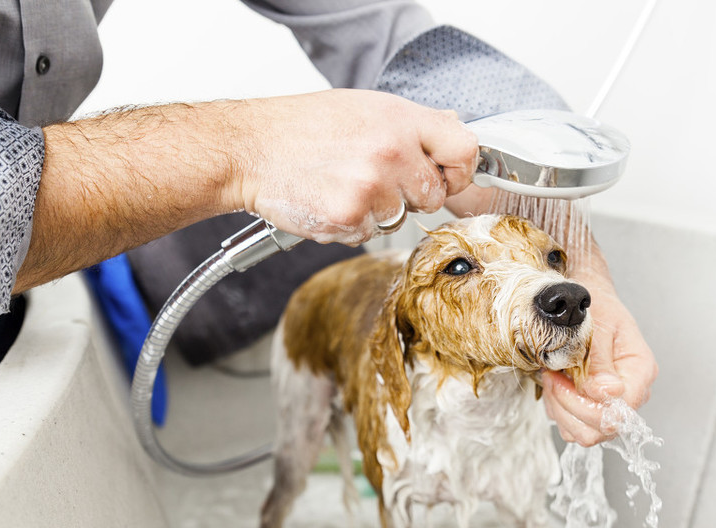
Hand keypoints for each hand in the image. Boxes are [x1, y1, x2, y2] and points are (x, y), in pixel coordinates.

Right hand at [235, 89, 478, 244]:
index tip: (447, 175)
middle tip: (374, 178)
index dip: (459, 169)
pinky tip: (329, 199)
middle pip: (434, 194)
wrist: (251, 148)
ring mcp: (371, 188)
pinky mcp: (349, 218)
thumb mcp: (365, 107)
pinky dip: (351, 224)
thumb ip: (411, 124)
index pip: (464, 149)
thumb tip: (453, 133)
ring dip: (377, 211)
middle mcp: (390, 152)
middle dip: (410, 193)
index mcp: (400, 119)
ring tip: (344, 184)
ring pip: (400, 218)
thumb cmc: (303, 126)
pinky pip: (369, 234)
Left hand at [541, 276, 656, 445]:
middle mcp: (632, 392)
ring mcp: (613, 403)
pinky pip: (573, 426)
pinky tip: (555, 385)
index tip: (566, 379)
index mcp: (640, 371)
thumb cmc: (597, 309)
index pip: (622, 410)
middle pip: (603, 428)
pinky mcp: (594, 408)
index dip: (590, 404)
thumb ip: (601, 361)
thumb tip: (606, 393)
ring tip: (553, 378)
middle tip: (554, 377)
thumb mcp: (598, 326)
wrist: (590, 304)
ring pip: (585, 433)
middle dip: (570, 406)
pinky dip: (558, 410)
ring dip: (560, 409)